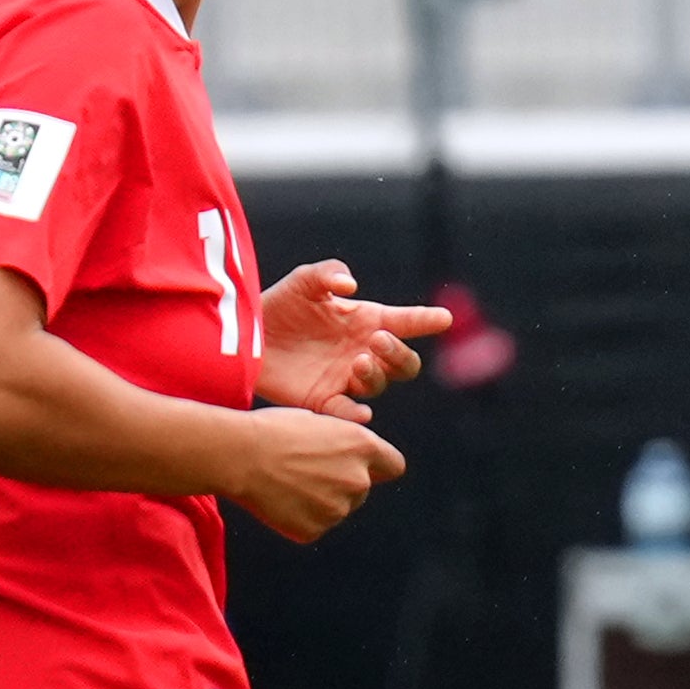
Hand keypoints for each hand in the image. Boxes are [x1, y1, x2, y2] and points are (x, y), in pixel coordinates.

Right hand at [221, 406, 407, 543]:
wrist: (239, 455)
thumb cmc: (273, 431)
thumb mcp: (320, 422)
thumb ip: (346, 442)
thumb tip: (355, 457)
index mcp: (362, 447)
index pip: (394, 466)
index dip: (378, 467)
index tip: (363, 468)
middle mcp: (357, 480)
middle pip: (362, 491)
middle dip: (342, 485)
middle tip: (306, 473)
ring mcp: (337, 509)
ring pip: (338, 509)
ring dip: (320, 501)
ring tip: (288, 483)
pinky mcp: (315, 530)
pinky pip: (314, 526)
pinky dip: (300, 518)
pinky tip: (280, 499)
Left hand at [255, 260, 448, 418]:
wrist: (247, 336)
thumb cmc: (282, 303)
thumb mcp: (304, 280)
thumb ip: (329, 273)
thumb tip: (350, 287)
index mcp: (366, 321)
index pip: (406, 322)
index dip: (426, 320)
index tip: (442, 318)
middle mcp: (363, 352)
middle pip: (403, 364)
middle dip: (399, 355)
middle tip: (379, 341)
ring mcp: (346, 379)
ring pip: (378, 385)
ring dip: (376, 375)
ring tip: (357, 362)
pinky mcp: (324, 400)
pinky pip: (347, 413)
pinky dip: (356, 415)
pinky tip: (360, 412)